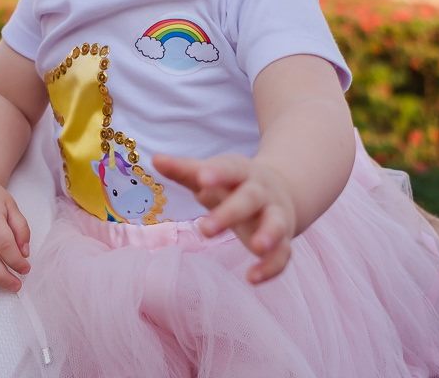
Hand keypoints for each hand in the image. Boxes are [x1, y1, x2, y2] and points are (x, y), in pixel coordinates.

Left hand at [152, 152, 295, 282]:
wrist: (282, 189)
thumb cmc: (233, 183)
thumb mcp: (212, 174)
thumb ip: (185, 170)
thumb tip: (156, 159)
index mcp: (242, 172)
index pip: (231, 169)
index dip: (218, 172)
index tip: (202, 178)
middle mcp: (262, 192)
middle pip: (250, 198)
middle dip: (230, 213)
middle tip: (205, 229)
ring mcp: (275, 215)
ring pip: (276, 223)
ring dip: (269, 234)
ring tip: (256, 247)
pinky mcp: (282, 240)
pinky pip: (283, 254)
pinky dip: (271, 267)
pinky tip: (252, 278)